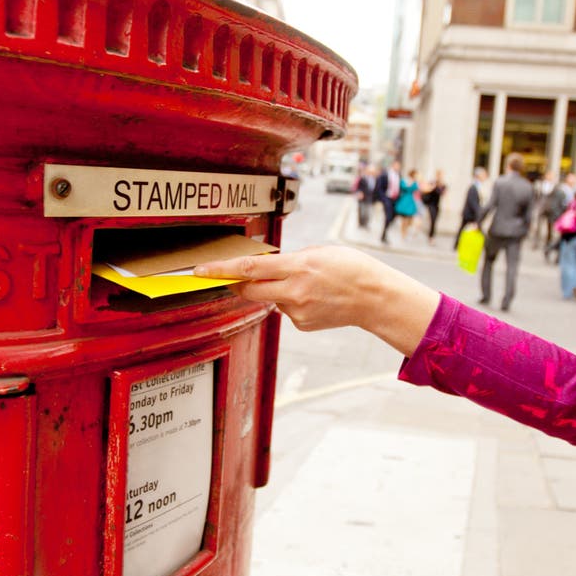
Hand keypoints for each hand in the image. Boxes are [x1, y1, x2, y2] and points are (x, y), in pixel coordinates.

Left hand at [195, 245, 440, 355]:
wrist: (375, 298)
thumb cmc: (351, 268)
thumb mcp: (318, 251)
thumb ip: (289, 259)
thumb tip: (267, 267)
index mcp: (298, 267)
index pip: (250, 269)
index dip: (221, 270)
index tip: (200, 270)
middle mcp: (294, 291)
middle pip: (249, 290)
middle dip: (235, 283)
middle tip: (226, 276)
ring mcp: (298, 311)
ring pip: (270, 298)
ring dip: (275, 289)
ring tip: (306, 282)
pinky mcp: (301, 324)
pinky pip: (285, 308)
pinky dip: (290, 300)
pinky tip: (313, 297)